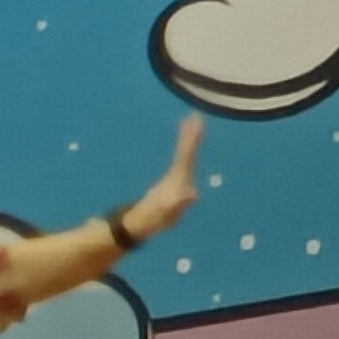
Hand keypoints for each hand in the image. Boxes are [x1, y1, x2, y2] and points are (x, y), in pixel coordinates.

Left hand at [121, 116, 204, 243]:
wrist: (142, 222)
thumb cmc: (155, 217)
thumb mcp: (168, 211)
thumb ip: (180, 202)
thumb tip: (193, 193)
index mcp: (177, 177)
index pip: (186, 154)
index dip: (192, 139)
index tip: (196, 122)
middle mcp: (176, 174)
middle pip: (185, 150)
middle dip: (190, 134)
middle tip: (194, 116)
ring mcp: (175, 178)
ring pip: (184, 155)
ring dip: (188, 139)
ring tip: (191, 124)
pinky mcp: (175, 183)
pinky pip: (184, 164)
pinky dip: (187, 154)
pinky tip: (189, 151)